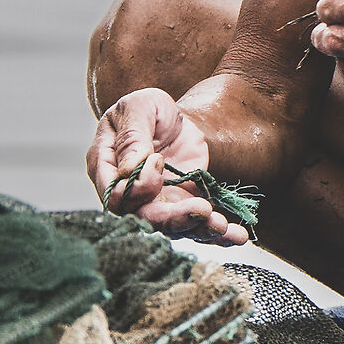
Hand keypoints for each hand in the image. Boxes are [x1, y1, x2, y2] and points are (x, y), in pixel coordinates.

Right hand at [86, 89, 251, 244]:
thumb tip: (130, 169)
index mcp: (106, 168)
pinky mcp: (181, 208)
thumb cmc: (149, 110)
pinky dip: (218, 234)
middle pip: (144, 219)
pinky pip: (196, 227)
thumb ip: (132, 135)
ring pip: (172, 228)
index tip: (158, 160)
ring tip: (222, 225)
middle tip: (201, 209)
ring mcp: (155, 205)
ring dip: (198, 228)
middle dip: (173, 219)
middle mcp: (128, 194)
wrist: (176, 119)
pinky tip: (237, 234)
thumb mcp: (139, 108)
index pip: (115, 195)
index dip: (137, 187)